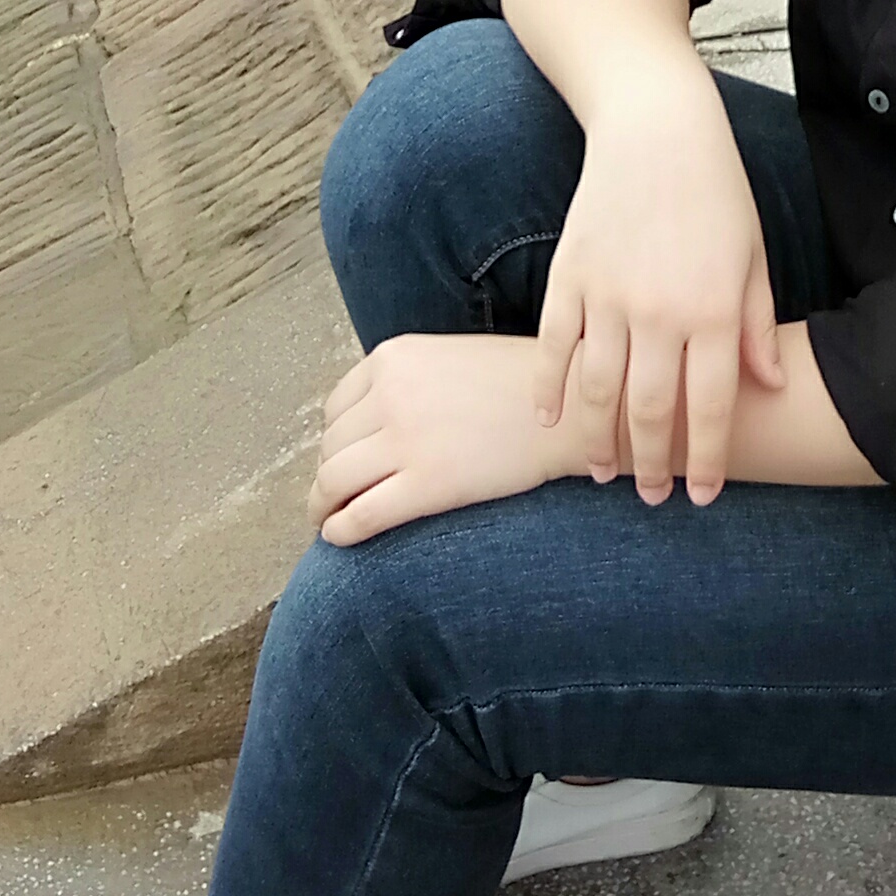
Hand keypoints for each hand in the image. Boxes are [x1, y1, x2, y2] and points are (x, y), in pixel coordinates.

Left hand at [311, 334, 569, 544]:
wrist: (573, 410)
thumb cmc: (522, 387)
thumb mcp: (450, 360)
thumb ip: (406, 382)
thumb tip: (369, 427)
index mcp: (395, 358)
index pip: (335, 409)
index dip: (334, 442)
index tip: (340, 461)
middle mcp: (392, 393)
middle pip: (331, 446)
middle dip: (329, 475)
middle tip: (331, 499)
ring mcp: (407, 438)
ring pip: (333, 481)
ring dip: (322, 506)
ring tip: (326, 521)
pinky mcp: (427, 483)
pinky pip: (360, 514)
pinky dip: (339, 530)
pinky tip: (339, 536)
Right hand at [532, 66, 784, 510]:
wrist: (658, 130)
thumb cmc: (716, 193)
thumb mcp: (752, 257)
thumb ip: (754, 326)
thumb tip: (767, 387)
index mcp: (713, 311)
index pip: (710, 407)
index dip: (706, 458)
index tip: (700, 496)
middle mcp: (660, 312)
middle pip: (650, 411)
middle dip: (651, 464)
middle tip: (651, 496)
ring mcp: (609, 295)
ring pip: (598, 390)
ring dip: (598, 441)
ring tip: (601, 473)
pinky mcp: (570, 276)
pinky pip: (552, 347)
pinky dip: (547, 389)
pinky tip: (549, 421)